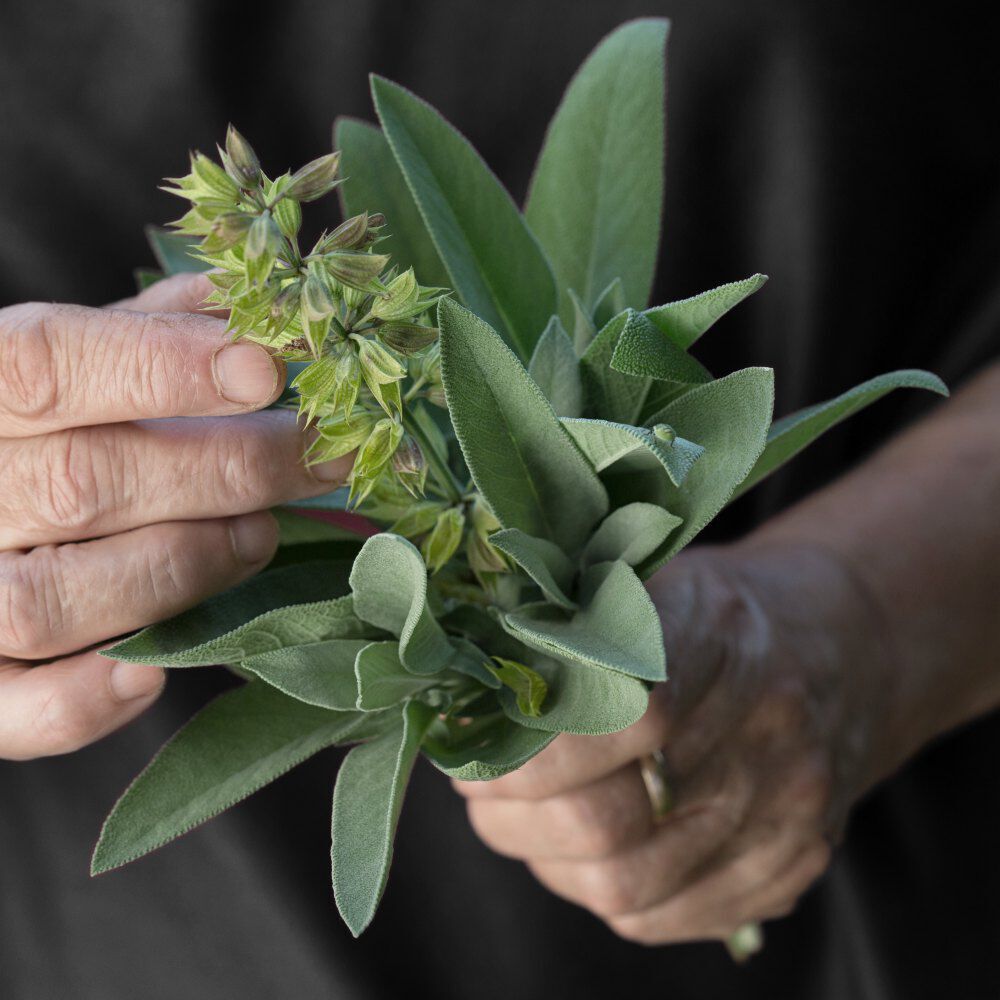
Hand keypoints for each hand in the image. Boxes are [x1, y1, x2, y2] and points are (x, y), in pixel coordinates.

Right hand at [0, 273, 351, 760]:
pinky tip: (157, 667)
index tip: (270, 371)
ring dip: (179, 570)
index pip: (44, 366)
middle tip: (320, 458)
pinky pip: (15, 712)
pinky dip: (87, 702)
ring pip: (53, 601)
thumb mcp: (63, 357)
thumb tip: (262, 304)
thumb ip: (145, 330)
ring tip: (261, 538)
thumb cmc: (17, 425)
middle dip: (224, 471)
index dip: (162, 366)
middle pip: (81, 483)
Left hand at [454, 540, 891, 944]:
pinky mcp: (796, 861)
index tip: (471, 749)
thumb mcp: (649, 582)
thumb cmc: (716, 611)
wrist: (841, 644)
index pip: (609, 716)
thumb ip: (566, 629)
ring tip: (524, 820)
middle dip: (511, 817)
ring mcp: (789, 806)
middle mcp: (766, 727)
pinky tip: (586, 849)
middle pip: (606, 822)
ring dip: (547, 860)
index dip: (523, 750)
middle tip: (479, 791)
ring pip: (626, 885)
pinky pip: (668, 918)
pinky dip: (602, 892)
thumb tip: (464, 698)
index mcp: (717, 635)